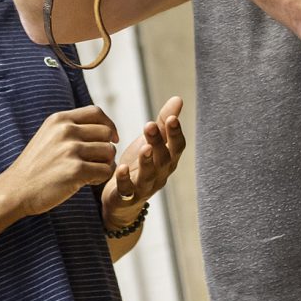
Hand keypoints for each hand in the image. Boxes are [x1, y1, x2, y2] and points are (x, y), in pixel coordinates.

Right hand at [4, 105, 118, 216]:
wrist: (16, 189)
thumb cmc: (35, 166)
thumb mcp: (48, 136)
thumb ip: (70, 128)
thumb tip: (104, 127)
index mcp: (59, 120)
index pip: (96, 112)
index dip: (109, 125)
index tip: (111, 138)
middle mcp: (66, 131)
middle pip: (106, 133)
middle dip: (106, 148)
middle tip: (97, 161)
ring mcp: (70, 150)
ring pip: (108, 152)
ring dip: (104, 164)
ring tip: (90, 172)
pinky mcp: (76, 170)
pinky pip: (105, 171)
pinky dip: (100, 178)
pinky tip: (87, 182)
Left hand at [102, 96, 184, 230]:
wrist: (122, 201)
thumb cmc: (140, 166)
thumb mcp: (152, 142)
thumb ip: (163, 123)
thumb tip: (178, 98)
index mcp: (168, 160)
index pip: (177, 147)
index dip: (175, 134)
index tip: (172, 118)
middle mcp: (160, 175)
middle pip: (164, 159)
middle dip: (159, 142)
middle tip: (150, 125)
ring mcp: (144, 188)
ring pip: (149, 176)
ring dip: (147, 161)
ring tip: (144, 147)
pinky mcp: (126, 197)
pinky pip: (127, 190)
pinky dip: (125, 180)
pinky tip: (122, 168)